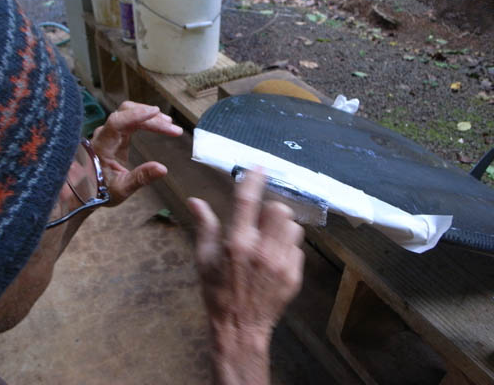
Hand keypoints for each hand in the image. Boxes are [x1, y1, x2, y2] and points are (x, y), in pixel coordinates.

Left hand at [91, 101, 181, 205]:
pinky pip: (132, 120)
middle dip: (151, 117)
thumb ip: (141, 178)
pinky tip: (160, 125)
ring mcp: (110, 132)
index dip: (136, 115)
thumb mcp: (122, 189)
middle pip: (126, 112)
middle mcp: (105, 134)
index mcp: (102, 145)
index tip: (156, 112)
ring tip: (170, 126)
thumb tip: (163, 169)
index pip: (117, 122)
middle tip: (173, 129)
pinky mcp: (116, 135)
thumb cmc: (100, 190)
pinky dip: (146, 120)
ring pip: (130, 113)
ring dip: (150, 117)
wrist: (86, 189)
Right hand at [187, 169, 304, 384]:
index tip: (259, 166)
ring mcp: (281, 263)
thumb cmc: (218, 293)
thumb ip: (205, 227)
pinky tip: (274, 260)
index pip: (247, 200)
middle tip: (262, 219)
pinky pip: (298, 249)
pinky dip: (287, 248)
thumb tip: (195, 200)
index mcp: (237, 243)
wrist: (240, 328)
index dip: (254, 179)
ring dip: (281, 227)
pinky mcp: (294, 275)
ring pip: (292, 227)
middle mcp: (262, 250)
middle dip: (270, 209)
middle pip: (279, 209)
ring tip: (269, 240)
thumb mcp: (203, 260)